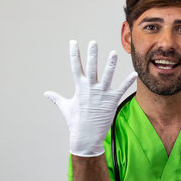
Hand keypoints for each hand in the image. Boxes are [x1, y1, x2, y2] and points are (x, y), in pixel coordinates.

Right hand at [44, 40, 136, 156]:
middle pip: (91, 68)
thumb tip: (46, 94)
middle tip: (93, 43)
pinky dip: (128, 82)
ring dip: (110, 65)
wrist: (85, 137)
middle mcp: (90, 89)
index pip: (75, 67)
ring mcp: (101, 95)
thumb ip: (57, 98)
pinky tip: (134, 74)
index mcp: (79, 88)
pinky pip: (121, 89)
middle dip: (92, 55)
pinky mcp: (111, 102)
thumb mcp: (65, 107)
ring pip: (107, 76)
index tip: (73, 42)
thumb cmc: (75, 122)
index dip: (73, 54)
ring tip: (114, 53)